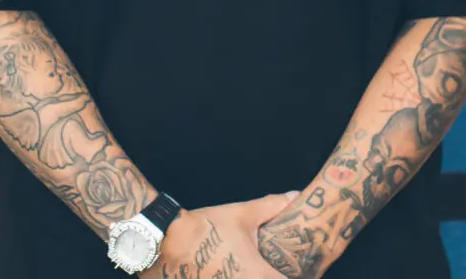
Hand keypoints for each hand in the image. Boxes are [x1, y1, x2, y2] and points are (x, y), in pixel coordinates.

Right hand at [141, 192, 299, 278]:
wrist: (165, 243)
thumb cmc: (206, 229)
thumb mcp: (242, 214)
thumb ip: (272, 206)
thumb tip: (294, 196)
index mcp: (259, 276)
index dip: (301, 276)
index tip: (295, 270)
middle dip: (273, 276)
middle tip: (272, 267)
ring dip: (253, 277)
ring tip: (245, 268)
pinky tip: (229, 271)